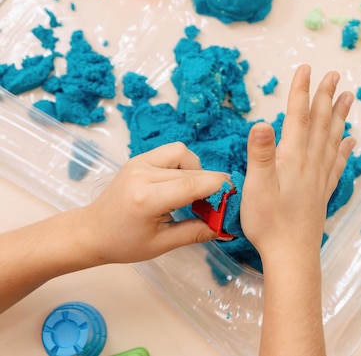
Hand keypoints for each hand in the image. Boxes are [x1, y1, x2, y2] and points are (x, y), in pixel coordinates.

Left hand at [79, 142, 228, 263]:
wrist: (91, 231)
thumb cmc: (123, 243)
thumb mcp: (162, 244)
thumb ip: (196, 232)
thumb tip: (225, 227)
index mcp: (146, 198)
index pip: (193, 184)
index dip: (218, 188)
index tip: (232, 197)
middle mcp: (142, 174)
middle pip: (192, 170)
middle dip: (210, 185)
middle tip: (215, 203)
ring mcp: (139, 162)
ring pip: (184, 154)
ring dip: (196, 170)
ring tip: (193, 193)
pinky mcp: (139, 158)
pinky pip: (172, 152)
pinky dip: (183, 165)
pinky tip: (180, 184)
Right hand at [240, 64, 354, 261]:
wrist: (292, 254)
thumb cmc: (269, 222)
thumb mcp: (257, 186)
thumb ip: (260, 153)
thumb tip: (262, 122)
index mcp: (293, 158)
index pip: (297, 117)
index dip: (301, 91)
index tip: (306, 68)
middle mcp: (311, 163)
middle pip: (320, 123)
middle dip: (325, 96)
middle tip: (334, 74)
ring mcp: (320, 177)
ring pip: (333, 139)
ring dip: (339, 116)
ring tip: (349, 97)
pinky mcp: (323, 191)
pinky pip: (338, 163)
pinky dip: (346, 148)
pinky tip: (351, 141)